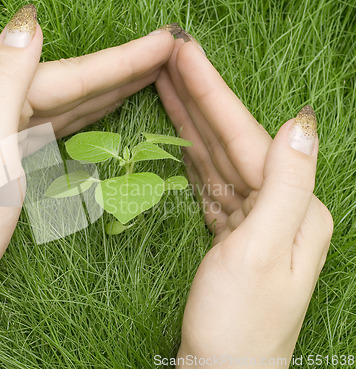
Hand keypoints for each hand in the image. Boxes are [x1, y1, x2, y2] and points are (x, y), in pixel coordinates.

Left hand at [0, 29, 175, 138]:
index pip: (66, 74)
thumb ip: (5, 80)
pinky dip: (82, 112)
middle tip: (165, 51)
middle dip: (120, 68)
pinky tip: (101, 104)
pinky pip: (52, 122)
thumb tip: (28, 22)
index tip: (163, 43)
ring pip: (62, 101)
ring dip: (106, 86)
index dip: (118, 61)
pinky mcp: (3, 149)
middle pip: (67, 82)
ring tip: (146, 72)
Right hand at [156, 38, 332, 366]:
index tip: (183, 53)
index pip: (247, 135)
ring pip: (218, 157)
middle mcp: (279, 205)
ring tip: (168, 84)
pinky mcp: (230, 231)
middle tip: (170, 55)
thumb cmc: (239, 323)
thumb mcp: (263, 252)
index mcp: (294, 205)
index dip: (212, 92)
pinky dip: (192, 156)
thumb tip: (301, 121)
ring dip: (193, 120)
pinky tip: (180, 135)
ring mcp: (253, 218)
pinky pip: (210, 182)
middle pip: (232, 140)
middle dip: (200, 96)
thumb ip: (285, 182)